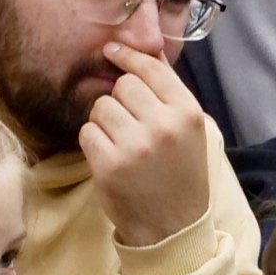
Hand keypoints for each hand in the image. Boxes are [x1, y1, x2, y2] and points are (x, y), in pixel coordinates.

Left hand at [82, 46, 216, 247]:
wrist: (173, 227)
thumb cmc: (180, 174)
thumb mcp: (188, 130)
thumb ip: (168, 90)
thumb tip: (147, 48)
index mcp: (188, 113)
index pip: (151, 68)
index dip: (128, 57)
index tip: (112, 51)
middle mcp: (164, 125)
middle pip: (123, 86)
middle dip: (120, 100)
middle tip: (130, 125)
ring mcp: (136, 145)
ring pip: (101, 107)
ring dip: (104, 122)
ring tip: (121, 143)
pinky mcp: (110, 164)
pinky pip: (87, 132)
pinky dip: (94, 142)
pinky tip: (110, 157)